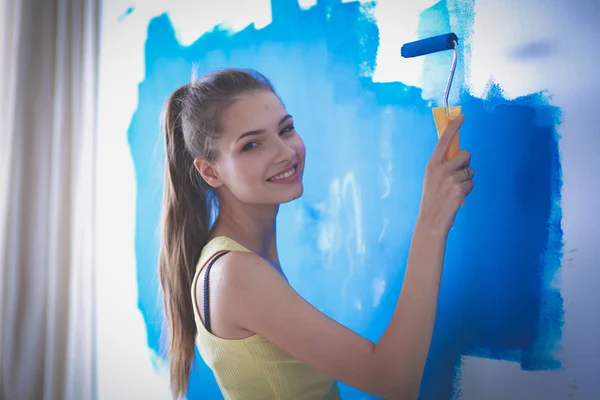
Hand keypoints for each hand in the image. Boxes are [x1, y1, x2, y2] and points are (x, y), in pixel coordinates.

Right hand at [418, 114, 473, 232]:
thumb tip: (459, 155)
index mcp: (432, 164)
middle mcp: (441, 169)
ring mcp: (451, 179)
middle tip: (457, 176)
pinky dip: (467, 190)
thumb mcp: (431, 178)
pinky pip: (472, 183)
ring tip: (455, 189)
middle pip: (465, 154)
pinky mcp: (460, 189)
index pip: (444, 141)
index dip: (454, 127)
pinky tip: (458, 197)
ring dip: (467, 179)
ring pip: (470, 170)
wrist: (431, 219)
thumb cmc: (432, 198)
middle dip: (465, 163)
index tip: (462, 116)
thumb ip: (442, 165)